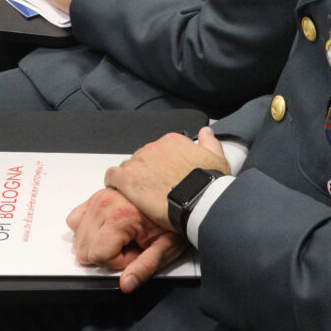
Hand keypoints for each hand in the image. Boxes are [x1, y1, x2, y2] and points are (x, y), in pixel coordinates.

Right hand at [66, 186, 184, 291]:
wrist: (180, 195)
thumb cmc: (174, 220)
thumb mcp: (166, 248)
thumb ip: (145, 267)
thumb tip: (127, 283)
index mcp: (120, 217)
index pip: (97, 255)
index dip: (118, 261)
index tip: (136, 253)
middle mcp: (105, 204)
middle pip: (84, 248)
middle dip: (106, 253)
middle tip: (130, 245)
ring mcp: (99, 198)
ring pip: (78, 235)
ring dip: (98, 241)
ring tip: (124, 235)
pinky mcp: (97, 195)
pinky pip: (76, 218)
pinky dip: (87, 228)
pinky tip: (108, 229)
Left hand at [104, 127, 229, 230]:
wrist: (199, 200)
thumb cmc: (209, 183)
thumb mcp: (217, 158)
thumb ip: (209, 142)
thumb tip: (205, 131)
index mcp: (173, 141)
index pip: (159, 150)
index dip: (160, 165)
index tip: (166, 178)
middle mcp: (153, 147)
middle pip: (143, 159)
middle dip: (147, 173)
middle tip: (155, 190)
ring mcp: (139, 162)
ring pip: (128, 168)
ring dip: (133, 179)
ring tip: (141, 196)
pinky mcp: (127, 178)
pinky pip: (113, 176)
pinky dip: (114, 183)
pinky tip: (121, 193)